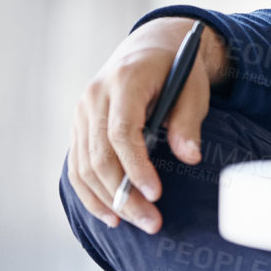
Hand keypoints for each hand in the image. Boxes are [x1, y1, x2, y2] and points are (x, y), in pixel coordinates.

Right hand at [66, 17, 227, 233]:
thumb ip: (188, 121)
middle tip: (151, 222)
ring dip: (106, 200)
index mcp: (125, 81)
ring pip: (83, 166)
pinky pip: (77, 166)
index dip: (136, 167)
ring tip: (134, 223)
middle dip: (124, 194)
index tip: (156, 195)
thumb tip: (190, 157)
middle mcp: (94, 97)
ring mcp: (81, 112)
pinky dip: (91, 193)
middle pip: (100, 155)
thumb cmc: (178, 68)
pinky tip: (110, 214)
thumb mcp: (193, 86)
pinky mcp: (78, 126)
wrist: (151, 46)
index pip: (121, 132)